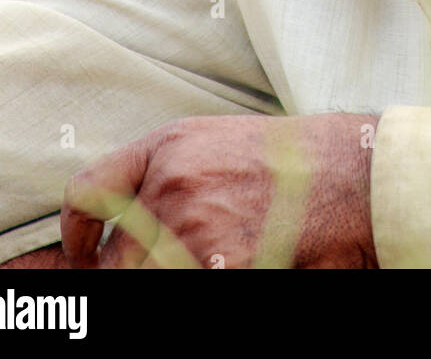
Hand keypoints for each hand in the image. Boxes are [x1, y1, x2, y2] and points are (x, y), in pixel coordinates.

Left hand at [60, 112, 378, 268]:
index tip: (83, 250)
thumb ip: (171, 172)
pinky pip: (183, 285)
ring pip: (144, 277)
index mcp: (170, 144)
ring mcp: (193, 225)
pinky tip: (235, 265)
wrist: (353, 176)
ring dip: (166, 276)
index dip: (76, 230)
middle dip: (133, 270)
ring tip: (209, 263)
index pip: (89, 190)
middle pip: (117, 254)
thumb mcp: (221, 144)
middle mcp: (171, 181)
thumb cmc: (295, 162)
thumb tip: (131, 221)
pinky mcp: (218, 265)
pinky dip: (199, 281)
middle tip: (170, 264)